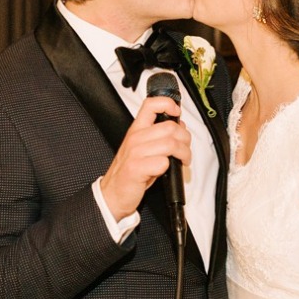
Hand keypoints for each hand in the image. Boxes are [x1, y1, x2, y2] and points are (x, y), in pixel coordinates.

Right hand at [99, 92, 191, 218]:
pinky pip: (162, 163)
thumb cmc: (130, 171)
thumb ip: (158, 135)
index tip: (177, 113)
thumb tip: (179, 126)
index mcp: (136, 129)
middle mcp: (135, 138)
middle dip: (185, 139)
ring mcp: (135, 153)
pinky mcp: (137, 169)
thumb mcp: (142, 148)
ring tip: (183, 160)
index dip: (168, 104)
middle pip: (170, 127)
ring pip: (170, 144)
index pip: (151, 105)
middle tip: (185, 149)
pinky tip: (166, 171)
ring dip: (183, 154)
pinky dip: (169, 167)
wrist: (113, 194)